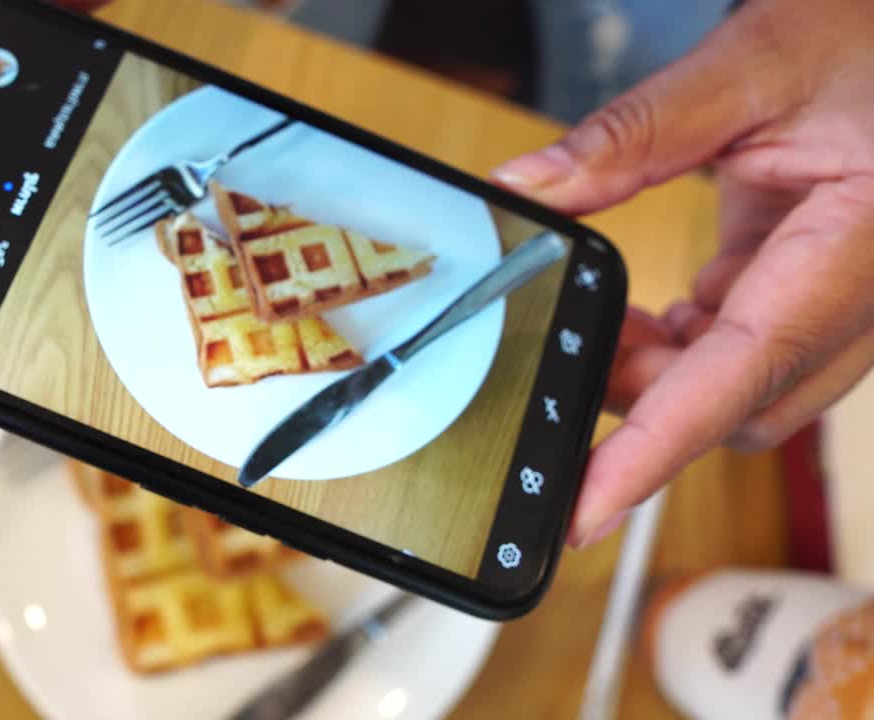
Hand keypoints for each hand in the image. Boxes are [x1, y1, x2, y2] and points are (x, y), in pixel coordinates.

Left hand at [493, 0, 873, 546]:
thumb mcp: (753, 65)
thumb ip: (632, 135)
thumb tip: (531, 187)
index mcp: (856, 248)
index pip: (740, 375)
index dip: (653, 453)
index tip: (585, 510)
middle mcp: (860, 297)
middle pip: (736, 405)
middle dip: (642, 401)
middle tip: (565, 356)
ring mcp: (843, 305)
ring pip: (738, 390)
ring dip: (659, 374)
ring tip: (603, 318)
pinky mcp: (815, 296)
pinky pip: (745, 356)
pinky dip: (684, 350)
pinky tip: (650, 314)